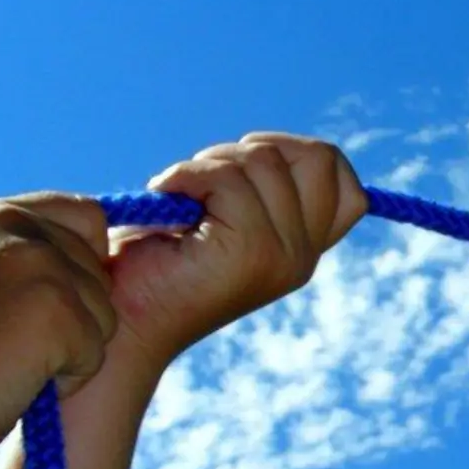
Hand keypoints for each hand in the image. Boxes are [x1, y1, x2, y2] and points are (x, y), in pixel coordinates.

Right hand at [0, 193, 115, 468]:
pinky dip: (62, 383)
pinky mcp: (52, 306)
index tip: (30, 311)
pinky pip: (94, 355)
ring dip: (65, 356)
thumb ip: (15, 265)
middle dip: (70, 322)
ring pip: (104, 319)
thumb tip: (104, 257)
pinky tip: (7, 382)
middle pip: (103, 277)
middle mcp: (14, 226)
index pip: (89, 221)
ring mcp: (36, 262)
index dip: (78, 271)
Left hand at [106, 132, 366, 368]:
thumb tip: (266, 146)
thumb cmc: (153, 263)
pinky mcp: (250, 253)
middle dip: (258, 148)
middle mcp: (303, 259)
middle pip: (320, 160)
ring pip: (266, 161)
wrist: (120, 322)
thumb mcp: (220, 215)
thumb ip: (256, 190)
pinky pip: (227, 178)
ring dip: (211, 163)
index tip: (247, 167)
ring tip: (178, 196)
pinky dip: (186, 176)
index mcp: (302, 252)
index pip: (348, 188)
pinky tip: (163, 199)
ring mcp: (282, 257)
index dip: (302, 156)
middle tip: (207, 178)